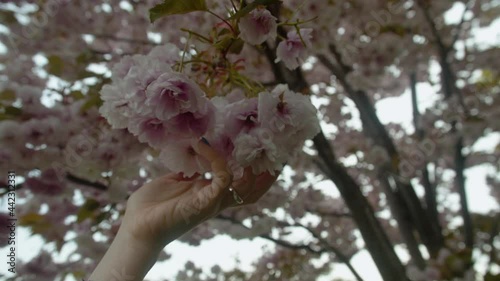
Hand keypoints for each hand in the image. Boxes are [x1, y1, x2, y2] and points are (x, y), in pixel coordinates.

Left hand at [119, 139, 278, 249]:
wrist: (137, 228)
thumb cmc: (149, 208)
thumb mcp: (171, 182)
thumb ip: (186, 170)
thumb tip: (193, 155)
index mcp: (208, 195)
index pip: (239, 186)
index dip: (254, 174)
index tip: (259, 153)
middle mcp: (214, 200)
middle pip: (250, 191)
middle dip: (265, 176)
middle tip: (275, 156)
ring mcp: (212, 202)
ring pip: (245, 187)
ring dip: (253, 169)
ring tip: (253, 147)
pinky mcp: (205, 201)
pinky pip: (222, 177)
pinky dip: (215, 158)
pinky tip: (202, 143)